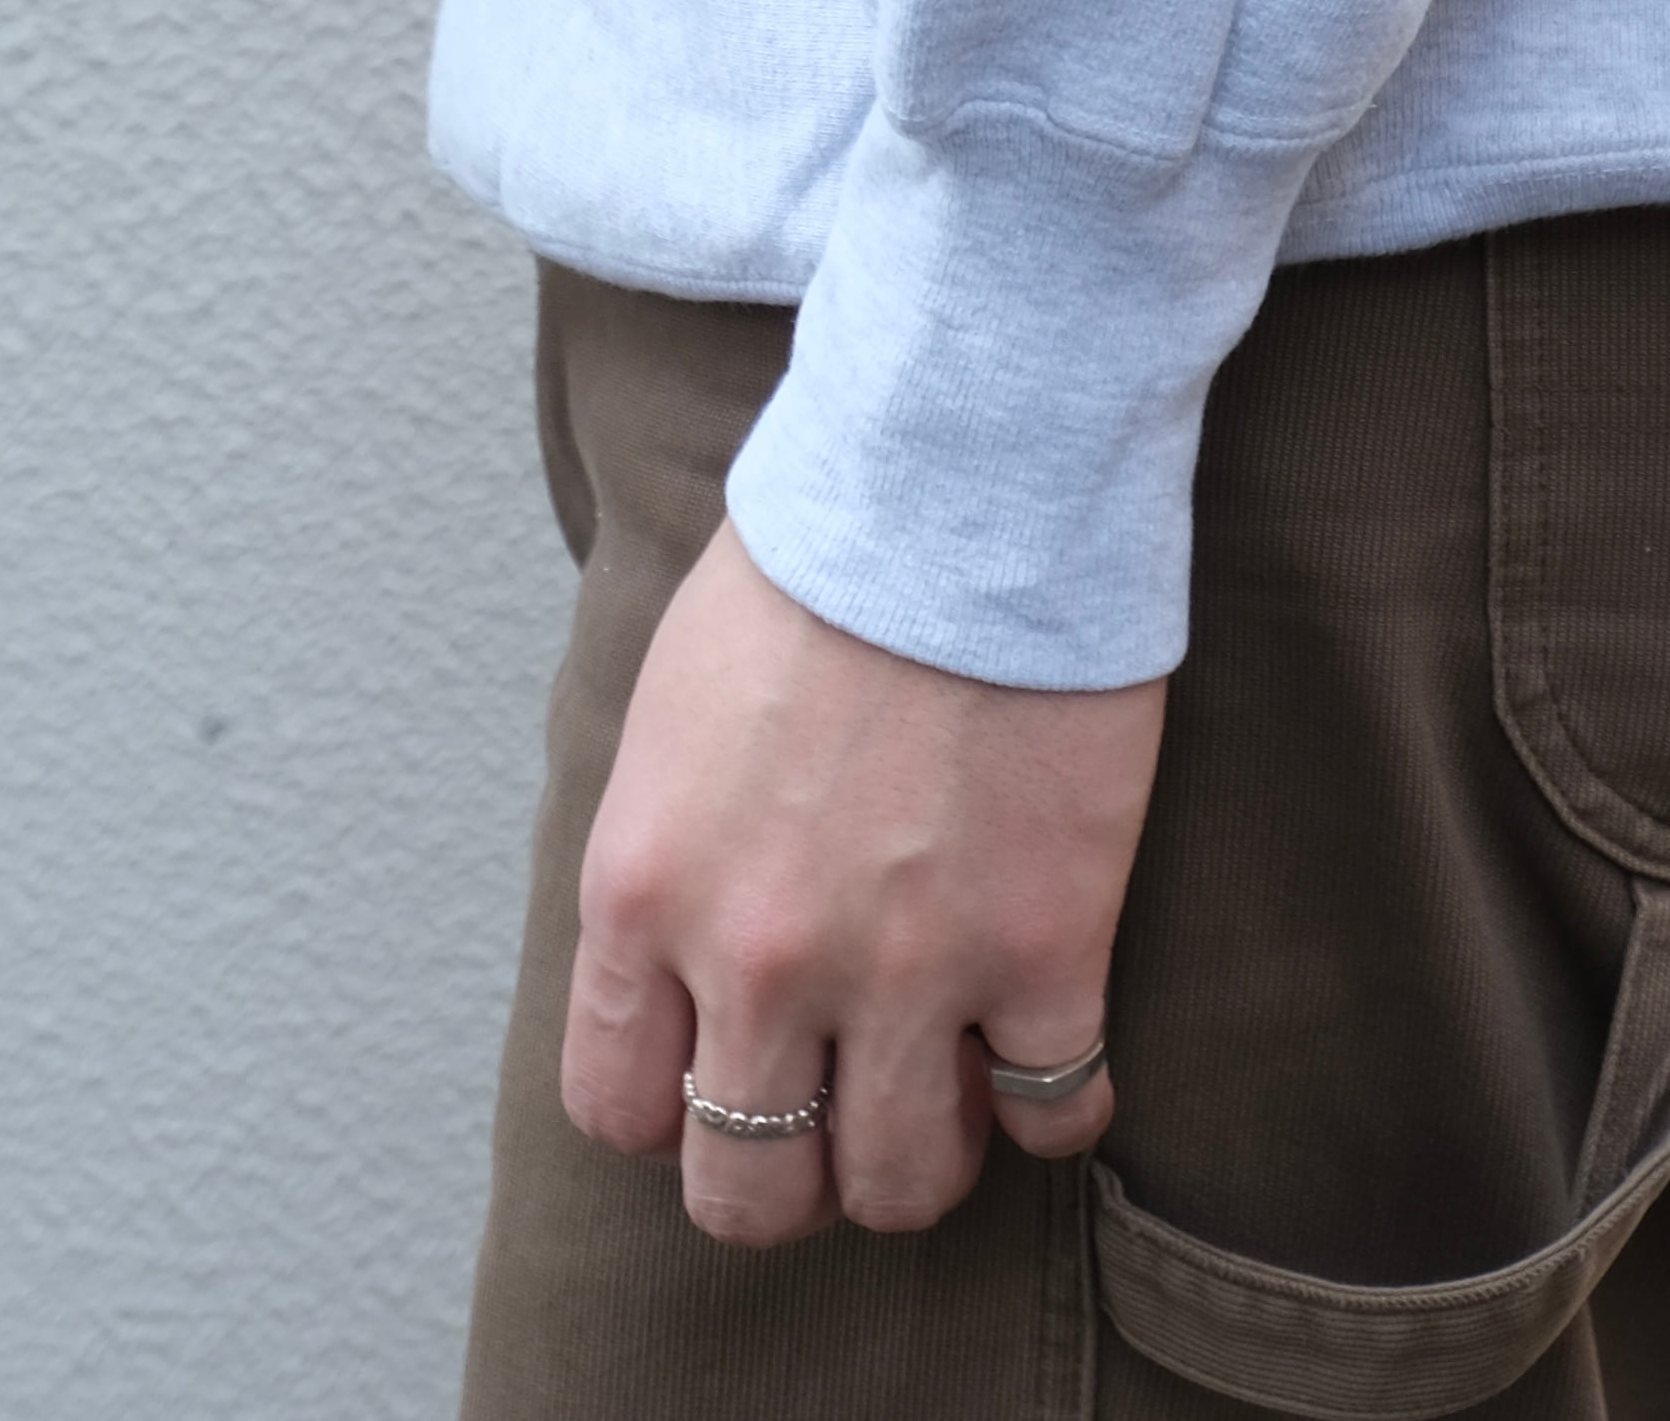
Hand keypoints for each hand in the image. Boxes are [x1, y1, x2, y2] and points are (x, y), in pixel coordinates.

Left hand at [561, 510, 1166, 1244]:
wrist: (959, 477)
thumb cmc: (814, 559)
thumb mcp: (671, 711)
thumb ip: (665, 853)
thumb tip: (676, 950)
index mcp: (644, 890)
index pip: (616, 1108)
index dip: (675, 1111)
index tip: (725, 1076)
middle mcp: (757, 959)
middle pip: (747, 1192)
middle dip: (789, 1176)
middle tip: (834, 1115)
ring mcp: (907, 968)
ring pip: (899, 1183)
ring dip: (918, 1154)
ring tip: (944, 1093)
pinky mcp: (1046, 947)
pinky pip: (1052, 1114)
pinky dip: (1053, 1108)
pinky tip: (1050, 1055)